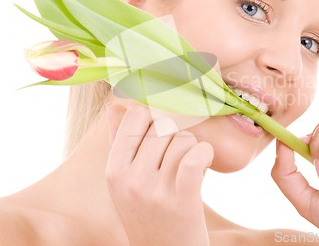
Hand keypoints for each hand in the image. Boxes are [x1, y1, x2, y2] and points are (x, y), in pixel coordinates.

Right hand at [105, 104, 212, 245]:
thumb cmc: (149, 213)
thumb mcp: (125, 182)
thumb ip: (119, 142)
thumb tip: (113, 105)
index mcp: (114, 170)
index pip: (137, 116)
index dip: (157, 118)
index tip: (166, 133)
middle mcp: (130, 179)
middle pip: (164, 127)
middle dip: (177, 138)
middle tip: (178, 159)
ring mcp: (155, 192)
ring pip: (183, 140)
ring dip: (193, 150)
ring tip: (189, 170)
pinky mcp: (182, 202)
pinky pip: (195, 157)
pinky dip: (205, 154)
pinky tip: (205, 163)